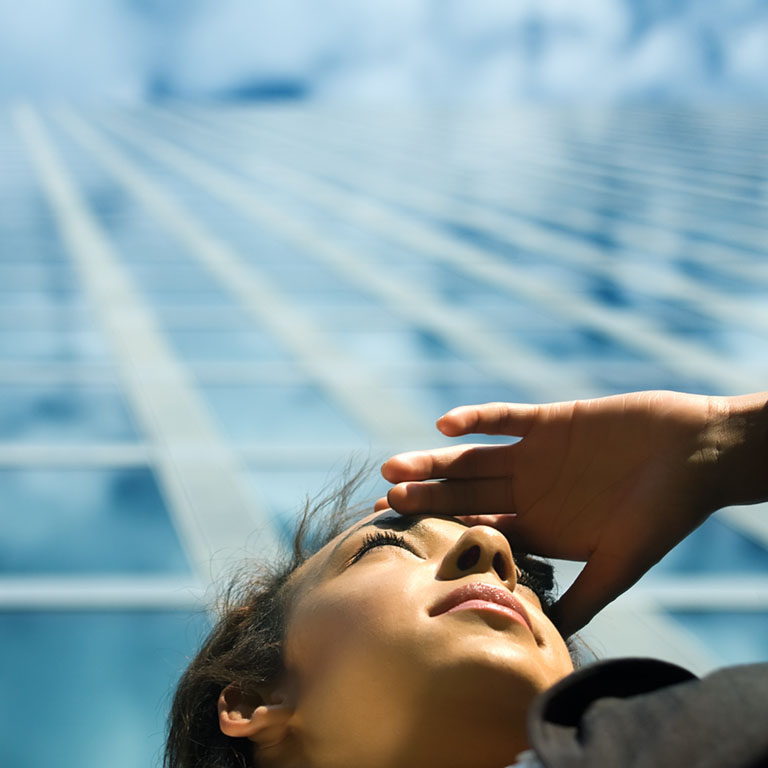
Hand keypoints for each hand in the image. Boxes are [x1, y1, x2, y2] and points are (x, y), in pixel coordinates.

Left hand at [380, 391, 763, 635]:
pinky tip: (445, 425)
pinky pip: (504, 417)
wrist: (697, 454)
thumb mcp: (621, 564)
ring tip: (397, 466)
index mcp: (538, 527)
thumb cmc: (664, 514)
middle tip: (387, 501)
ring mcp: (534, 455)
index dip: (441, 535)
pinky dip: (476, 419)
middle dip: (427, 498)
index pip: (478, 533)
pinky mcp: (548, 420)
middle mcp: (528, 491)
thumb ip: (583, 598)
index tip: (402, 539)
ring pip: (473, 458)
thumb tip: (546, 640)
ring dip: (436, 461)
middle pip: (465, 495)